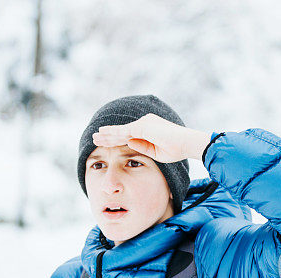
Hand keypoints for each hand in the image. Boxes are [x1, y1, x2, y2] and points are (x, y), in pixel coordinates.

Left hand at [92, 113, 209, 162]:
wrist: (186, 143)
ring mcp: (143, 123)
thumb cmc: (176, 149)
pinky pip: (123, 131)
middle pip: (122, 132)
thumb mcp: (156, 152)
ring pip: (120, 131)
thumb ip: (142, 147)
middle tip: (95, 138)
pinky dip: (111, 133)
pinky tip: (101, 133)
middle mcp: (145, 123)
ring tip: (95, 137)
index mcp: (149, 129)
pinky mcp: (141, 126)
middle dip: (108, 136)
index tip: (107, 143)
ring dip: (106, 135)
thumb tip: (128, 143)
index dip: (117, 140)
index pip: (129, 136)